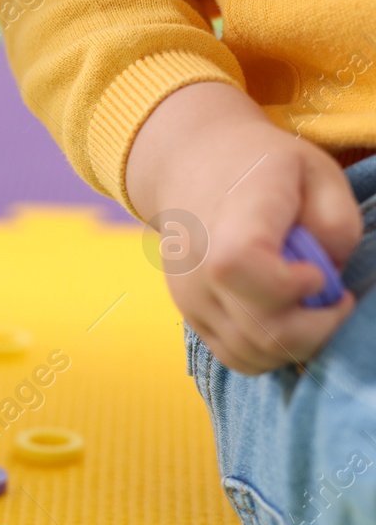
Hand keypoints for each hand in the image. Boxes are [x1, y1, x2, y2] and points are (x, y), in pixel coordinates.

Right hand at [126, 82, 359, 373]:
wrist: (190, 169)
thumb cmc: (261, 167)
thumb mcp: (316, 171)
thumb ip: (335, 222)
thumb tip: (329, 274)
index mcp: (231, 222)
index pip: (240, 268)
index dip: (291, 285)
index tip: (318, 273)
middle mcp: (199, 269)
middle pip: (260, 333)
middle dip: (317, 328)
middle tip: (335, 299)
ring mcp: (190, 299)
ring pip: (251, 355)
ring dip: (296, 344)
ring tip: (310, 308)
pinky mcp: (191, 317)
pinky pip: (235, 357)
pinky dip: (269, 351)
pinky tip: (285, 320)